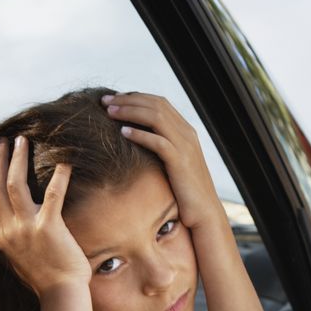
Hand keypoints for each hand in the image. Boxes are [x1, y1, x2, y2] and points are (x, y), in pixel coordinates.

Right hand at [0, 137, 91, 296]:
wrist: (61, 295)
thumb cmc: (46, 281)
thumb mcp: (18, 262)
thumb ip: (11, 244)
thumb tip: (7, 234)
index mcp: (1, 238)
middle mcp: (9, 230)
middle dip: (0, 161)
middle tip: (5, 142)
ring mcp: (27, 228)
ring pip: (15, 185)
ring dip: (18, 159)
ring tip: (24, 141)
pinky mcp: (49, 228)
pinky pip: (52, 195)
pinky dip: (58, 176)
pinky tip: (65, 162)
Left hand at [101, 93, 221, 230]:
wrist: (205, 212)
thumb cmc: (185, 192)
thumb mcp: (174, 164)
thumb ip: (162, 148)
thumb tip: (138, 141)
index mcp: (185, 131)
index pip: (159, 102)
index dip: (135, 97)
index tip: (113, 99)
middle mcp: (187, 134)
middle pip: (155, 105)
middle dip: (128, 100)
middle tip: (104, 100)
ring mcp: (185, 147)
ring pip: (156, 117)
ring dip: (130, 112)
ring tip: (109, 112)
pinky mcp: (181, 163)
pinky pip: (159, 142)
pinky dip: (140, 135)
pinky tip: (123, 133)